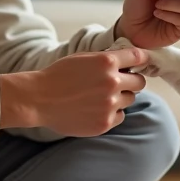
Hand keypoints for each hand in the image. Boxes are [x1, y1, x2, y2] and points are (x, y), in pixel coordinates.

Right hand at [0, 45, 148, 135]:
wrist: (39, 99)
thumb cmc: (58, 76)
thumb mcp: (83, 57)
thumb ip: (107, 59)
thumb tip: (129, 60)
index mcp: (107, 62)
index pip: (138, 57)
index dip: (140, 60)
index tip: (139, 63)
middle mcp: (112, 82)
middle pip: (139, 82)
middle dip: (131, 81)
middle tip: (118, 83)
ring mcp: (109, 104)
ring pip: (129, 100)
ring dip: (120, 98)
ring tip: (98, 97)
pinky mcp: (105, 123)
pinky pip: (120, 116)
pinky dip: (112, 113)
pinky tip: (95, 109)